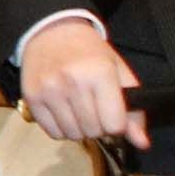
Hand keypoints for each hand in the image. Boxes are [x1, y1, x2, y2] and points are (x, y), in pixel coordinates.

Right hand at [19, 19, 143, 152]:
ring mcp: (50, 91)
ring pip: (73, 135)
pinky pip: (53, 133)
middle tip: (95, 110)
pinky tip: (63, 112)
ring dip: (80, 129)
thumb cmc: (90, 52)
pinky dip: (61, 129)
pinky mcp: (32, 98)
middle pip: (94, 131)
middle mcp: (73, 82)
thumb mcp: (118, 72)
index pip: (114, 125)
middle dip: (99, 127)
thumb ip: (134, 110)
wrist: (51, 32)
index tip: (112, 114)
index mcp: (100, 73)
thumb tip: (142, 143)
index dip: (117, 124)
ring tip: (79, 111)